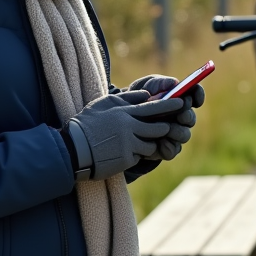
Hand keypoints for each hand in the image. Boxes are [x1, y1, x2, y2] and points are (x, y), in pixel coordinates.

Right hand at [61, 91, 184, 180]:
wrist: (73, 149)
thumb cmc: (87, 123)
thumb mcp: (104, 104)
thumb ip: (127, 98)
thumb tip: (147, 95)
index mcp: (125, 113)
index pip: (154, 107)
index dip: (171, 105)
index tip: (182, 103)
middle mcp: (130, 128)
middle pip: (159, 128)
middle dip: (164, 128)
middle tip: (165, 127)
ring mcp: (129, 145)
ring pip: (151, 144)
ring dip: (148, 143)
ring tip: (135, 142)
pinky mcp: (126, 160)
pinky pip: (139, 157)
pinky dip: (135, 155)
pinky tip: (121, 153)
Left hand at [126, 75, 203, 161]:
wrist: (119, 120)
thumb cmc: (135, 100)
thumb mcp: (142, 87)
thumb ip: (157, 83)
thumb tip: (174, 83)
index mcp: (177, 99)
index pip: (195, 94)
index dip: (198, 95)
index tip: (194, 98)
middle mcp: (179, 117)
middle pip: (191, 117)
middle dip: (187, 116)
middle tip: (181, 116)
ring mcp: (173, 134)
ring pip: (185, 135)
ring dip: (178, 132)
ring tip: (167, 129)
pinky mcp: (165, 148)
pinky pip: (173, 150)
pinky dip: (168, 147)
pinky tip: (160, 142)